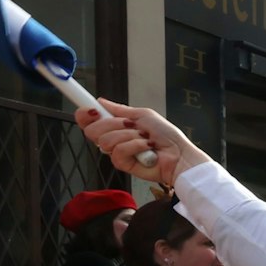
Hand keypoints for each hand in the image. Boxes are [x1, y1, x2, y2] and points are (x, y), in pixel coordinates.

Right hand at [76, 99, 210, 185]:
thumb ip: (120, 110)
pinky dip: (136, 146)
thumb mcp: (143, 115)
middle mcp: (114, 139)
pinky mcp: (123, 165)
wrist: (180, 154)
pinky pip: (119, 151)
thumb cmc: (167, 135)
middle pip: (92, 131)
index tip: (91, 110)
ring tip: (145, 138)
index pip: (89, 121)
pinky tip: (147, 148)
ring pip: (106, 140)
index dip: (85, 115)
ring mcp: (118, 153)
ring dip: (130, 135)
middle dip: (112, 124)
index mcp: (116, 126)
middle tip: (131, 125)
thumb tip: (101, 101)